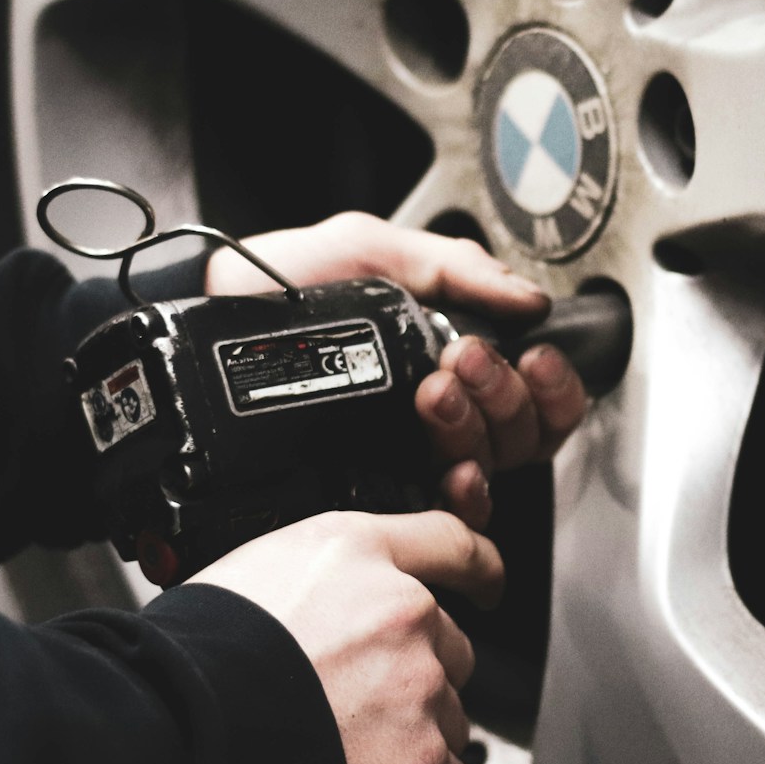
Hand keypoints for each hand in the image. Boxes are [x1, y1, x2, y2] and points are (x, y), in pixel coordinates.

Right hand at [189, 509, 502, 763]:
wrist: (176, 734)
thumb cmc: (191, 658)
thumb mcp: (250, 570)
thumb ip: (316, 577)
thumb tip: (326, 603)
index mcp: (356, 550)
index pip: (451, 541)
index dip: (478, 568)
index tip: (487, 583)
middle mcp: (401, 607)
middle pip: (450, 644)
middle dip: (416, 674)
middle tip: (355, 704)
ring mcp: (418, 683)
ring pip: (451, 714)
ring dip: (415, 734)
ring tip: (345, 751)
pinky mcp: (422, 758)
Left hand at [205, 212, 589, 526]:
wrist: (212, 311)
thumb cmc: (283, 279)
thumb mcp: (373, 250)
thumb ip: (455, 267)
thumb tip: (530, 297)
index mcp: (448, 356)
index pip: (534, 393)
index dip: (552, 382)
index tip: (533, 355)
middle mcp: (438, 414)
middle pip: (522, 434)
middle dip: (504, 393)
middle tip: (462, 356)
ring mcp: (409, 454)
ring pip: (491, 468)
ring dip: (478, 427)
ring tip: (435, 390)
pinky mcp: (375, 487)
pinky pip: (447, 513)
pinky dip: (465, 491)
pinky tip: (453, 468)